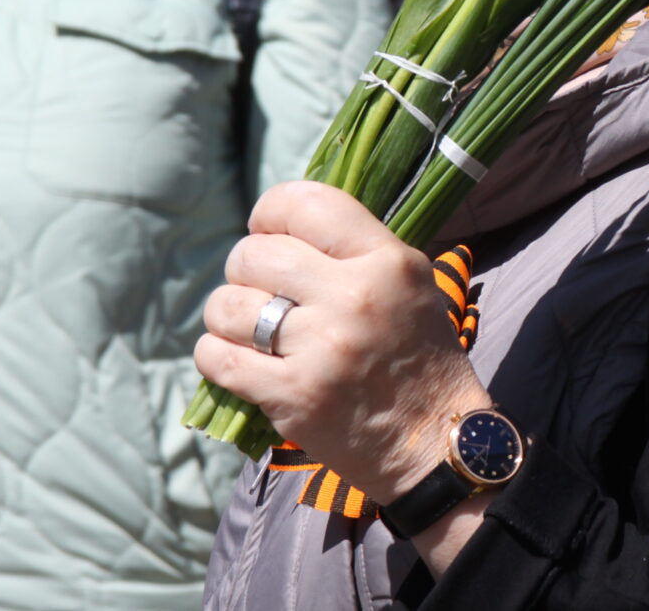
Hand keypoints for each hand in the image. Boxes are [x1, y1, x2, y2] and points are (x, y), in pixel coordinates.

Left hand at [196, 182, 491, 506]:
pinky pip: (217, 357)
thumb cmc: (420, 359)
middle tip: (260, 293)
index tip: (266, 231)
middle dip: (244, 271)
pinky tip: (231, 359)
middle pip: (254, 254)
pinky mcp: (294, 395)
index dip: (270, 212)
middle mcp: (354, 295)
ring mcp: (322, 346)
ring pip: (227, 304)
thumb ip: (356, 250)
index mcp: (387, 261)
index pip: (306, 203)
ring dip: (225, 316)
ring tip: (246, 329)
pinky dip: (214, 355)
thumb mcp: (410, 286)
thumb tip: (283, 225)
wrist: (435, 444)